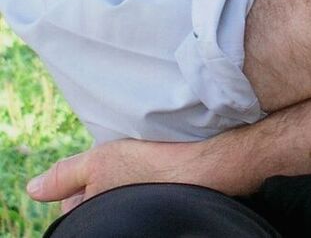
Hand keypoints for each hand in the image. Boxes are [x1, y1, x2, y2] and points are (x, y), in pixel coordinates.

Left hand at [26, 134, 254, 213]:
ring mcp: (139, 217)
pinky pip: (141, 198)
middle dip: (103, 183)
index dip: (83, 179)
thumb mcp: (100, 161)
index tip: (104, 164)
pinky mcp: (161, 210)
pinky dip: (144, 184)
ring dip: (123, 183)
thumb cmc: (152, 166)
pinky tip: (156, 171)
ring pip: (118, 199)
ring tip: (141, 164)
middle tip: (124, 162)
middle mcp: (116, 223)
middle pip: (96, 202)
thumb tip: (32, 190)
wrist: (205, 169)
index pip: (71, 206)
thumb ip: (64, 174)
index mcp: (95, 217)